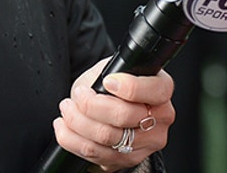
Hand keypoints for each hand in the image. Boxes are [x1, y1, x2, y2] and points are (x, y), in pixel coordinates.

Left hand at [51, 57, 174, 171]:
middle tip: (78, 94)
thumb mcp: (113, 67)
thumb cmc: (112, 83)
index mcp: (162, 90)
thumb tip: (102, 84)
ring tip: (67, 108)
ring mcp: (145, 143)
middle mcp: (160, 119)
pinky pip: (94, 153)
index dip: (129, 87)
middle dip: (91, 104)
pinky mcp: (127, 159)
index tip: (107, 81)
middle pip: (123, 116)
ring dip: (77, 121)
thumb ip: (112, 72)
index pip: (154, 91)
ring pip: (105, 137)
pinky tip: (64, 126)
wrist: (110, 104)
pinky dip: (71, 138)